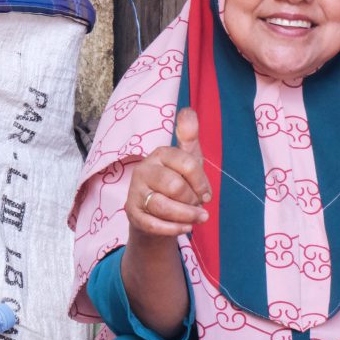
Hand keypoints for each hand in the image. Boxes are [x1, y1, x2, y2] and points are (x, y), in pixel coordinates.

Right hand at [125, 108, 211, 237]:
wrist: (157, 213)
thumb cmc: (176, 183)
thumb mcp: (187, 160)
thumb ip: (189, 137)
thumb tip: (188, 111)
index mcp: (160, 154)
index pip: (187, 164)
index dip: (201, 182)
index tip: (206, 193)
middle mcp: (144, 170)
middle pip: (175, 186)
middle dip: (192, 200)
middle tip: (199, 207)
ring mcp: (135, 192)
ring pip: (164, 207)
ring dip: (187, 217)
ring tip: (198, 219)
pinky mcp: (132, 214)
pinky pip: (155, 225)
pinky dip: (174, 229)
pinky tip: (186, 228)